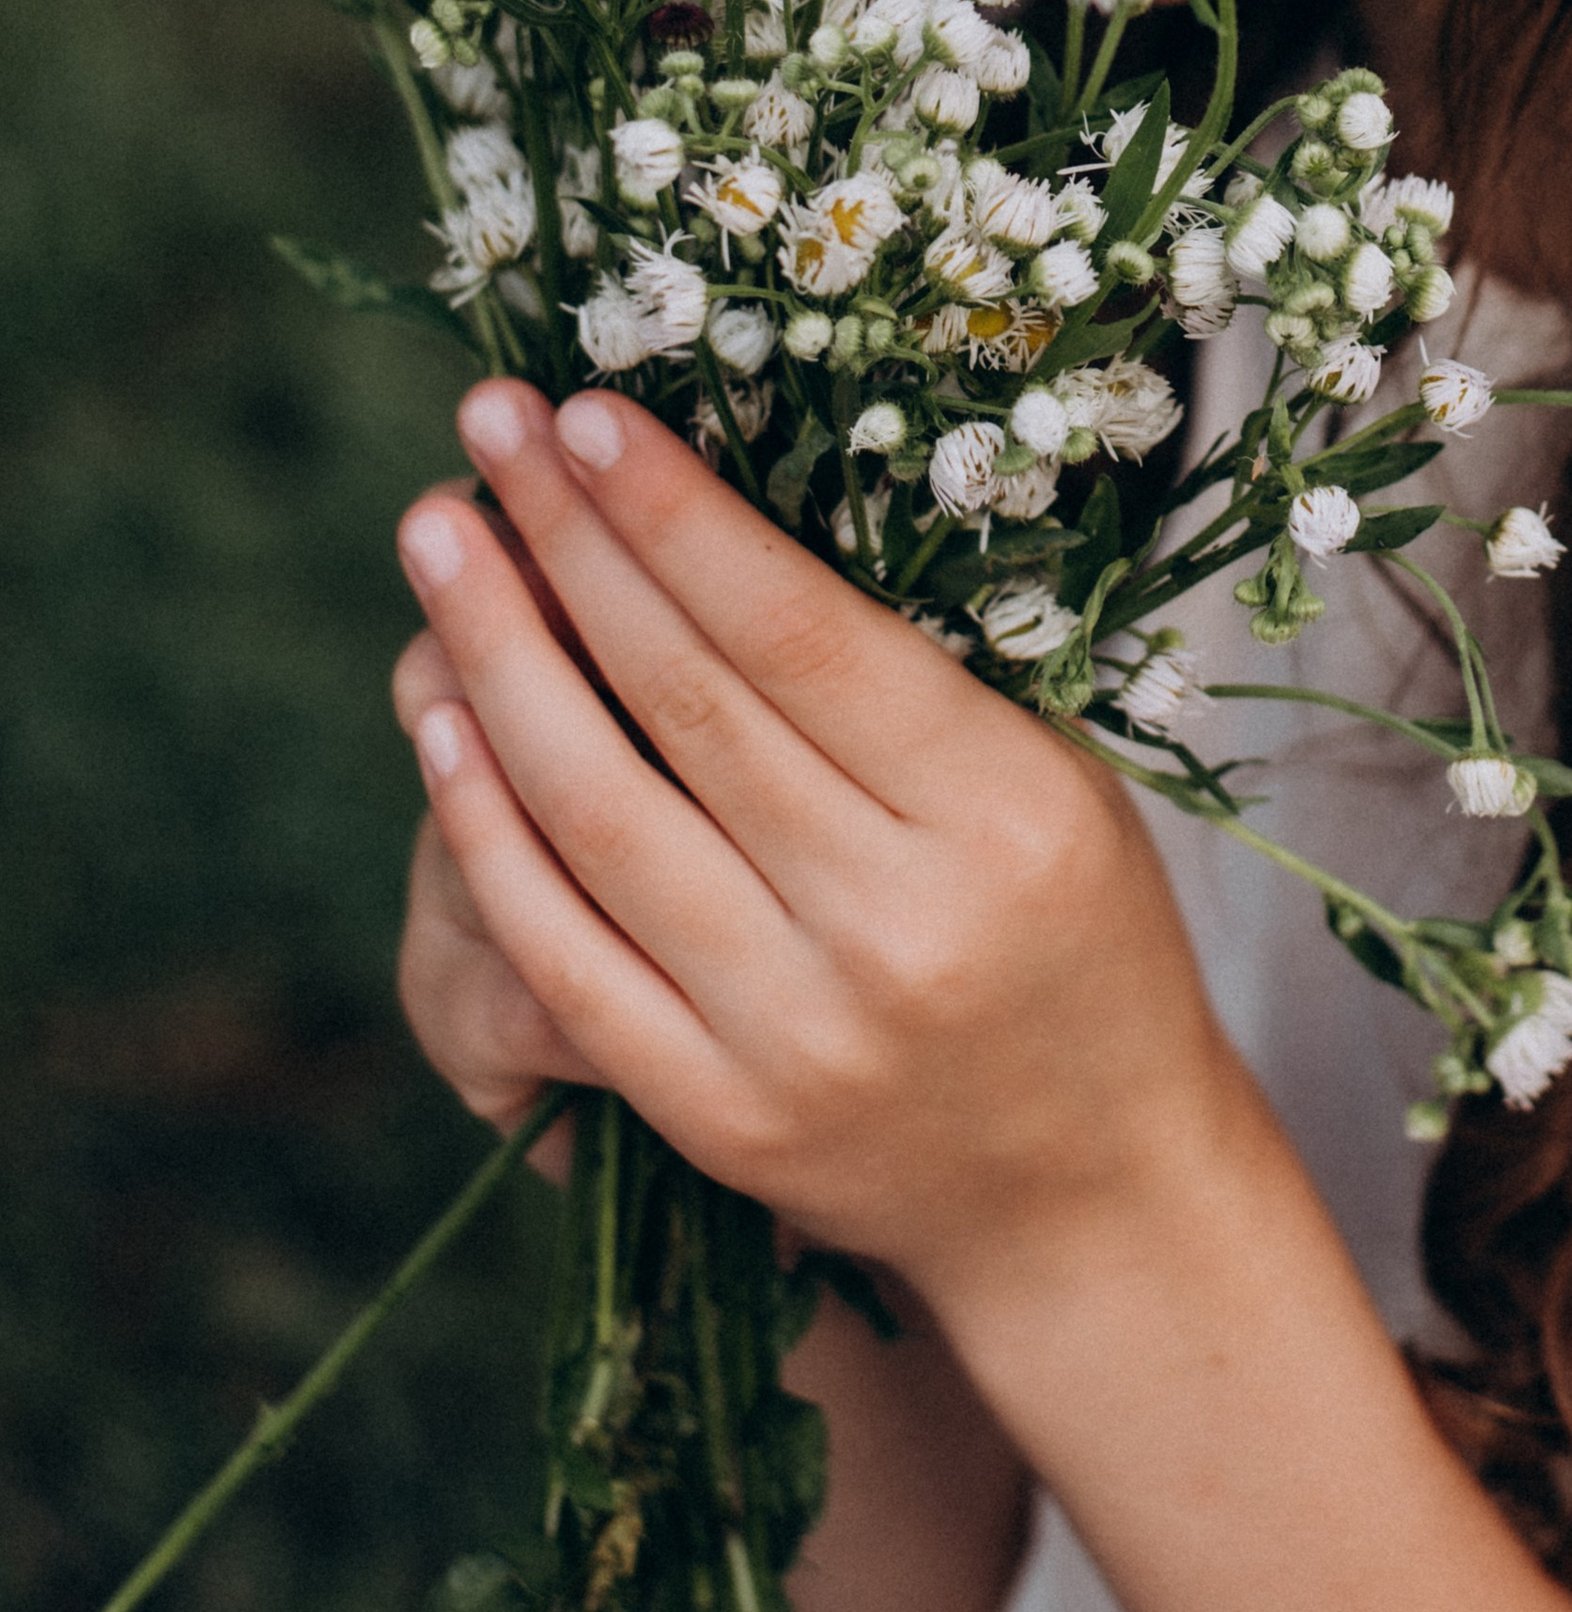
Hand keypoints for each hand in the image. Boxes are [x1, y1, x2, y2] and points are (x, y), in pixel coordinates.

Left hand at [393, 379, 1260, 1314]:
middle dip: (571, 545)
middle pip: (686, 704)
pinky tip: (440, 719)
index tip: (587, 415)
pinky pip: (564, 950)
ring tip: (438, 538)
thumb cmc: (1084, 944)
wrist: (1093, 1196)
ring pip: (600, 814)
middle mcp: (895, 925)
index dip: (677, 517)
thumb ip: (914, 673)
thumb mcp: (1058, 781)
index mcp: (1003, 818)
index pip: (800, 636)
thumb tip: (720, 512)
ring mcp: (793, 1032)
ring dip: (497, 659)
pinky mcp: (715, 1112)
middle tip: (485, 426)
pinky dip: (490, 827)